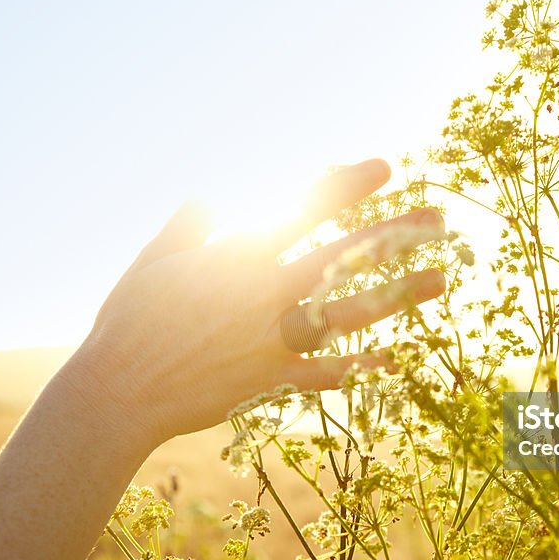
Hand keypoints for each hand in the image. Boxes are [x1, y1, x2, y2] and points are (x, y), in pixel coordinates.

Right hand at [64, 158, 444, 449]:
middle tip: (439, 221)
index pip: (305, 210)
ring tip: (441, 281)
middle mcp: (266, 294)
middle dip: (395, 236)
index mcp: (238, 257)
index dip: (348, 185)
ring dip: (400, 295)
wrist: (117, 392)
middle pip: (345, 257)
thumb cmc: (127, 322)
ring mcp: (273, 338)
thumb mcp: (153, 260)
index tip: (385, 167)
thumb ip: (187, 226)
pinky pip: (328, 373)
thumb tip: (207, 195)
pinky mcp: (271, 380)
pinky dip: (363, 366)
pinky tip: (398, 358)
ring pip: (351, 312)